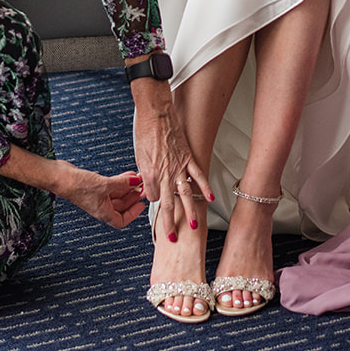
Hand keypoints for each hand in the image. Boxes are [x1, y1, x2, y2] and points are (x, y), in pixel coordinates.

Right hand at [57, 164, 147, 228]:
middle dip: (133, 197)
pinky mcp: (95, 187)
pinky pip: (112, 186)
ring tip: (139, 178)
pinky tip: (128, 174)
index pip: (121, 221)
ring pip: (118, 195)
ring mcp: (98, 197)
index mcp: (103, 213)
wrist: (60, 177)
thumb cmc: (77, 186)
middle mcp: (101, 207)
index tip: (141, 205)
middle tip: (144, 187)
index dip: (133, 214)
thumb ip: (123, 183)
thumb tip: (137, 181)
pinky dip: (121, 181)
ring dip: (128, 187)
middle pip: (122, 206)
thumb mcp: (105, 185)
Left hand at [130, 81, 212, 239]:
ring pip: (185, 194)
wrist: (155, 111)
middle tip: (172, 239)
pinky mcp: (188, 157)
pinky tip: (211, 199)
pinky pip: (198, 175)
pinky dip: (205, 188)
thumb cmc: (144, 131)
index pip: (154, 197)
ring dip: (190, 212)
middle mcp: (165, 173)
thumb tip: (149, 187)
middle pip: (168, 203)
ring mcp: (179, 165)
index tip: (156, 202)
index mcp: (150, 173)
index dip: (154, 201)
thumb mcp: (139, 155)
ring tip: (194, 227)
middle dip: (170, 223)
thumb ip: (145, 174)